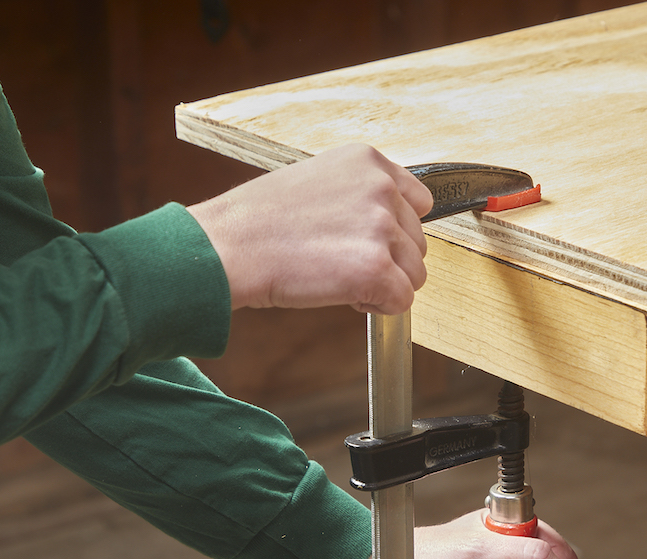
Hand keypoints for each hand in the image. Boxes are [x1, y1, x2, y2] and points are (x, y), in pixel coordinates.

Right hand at [187, 144, 433, 314]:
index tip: (365, 241)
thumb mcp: (316, 181)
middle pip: (417, 243)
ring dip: (383, 285)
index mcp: (367, 161)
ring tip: (337, 277)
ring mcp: (381, 228)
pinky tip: (343, 296)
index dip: (395, 230)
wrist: (228, 246)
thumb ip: (358, 194)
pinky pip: (402, 302)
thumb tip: (388, 223)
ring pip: (414, 274)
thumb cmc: (259, 221)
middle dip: (387, 260)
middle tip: (339, 262)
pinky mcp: (376, 268)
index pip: (419, 201)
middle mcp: (381, 188)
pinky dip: (378, 308)